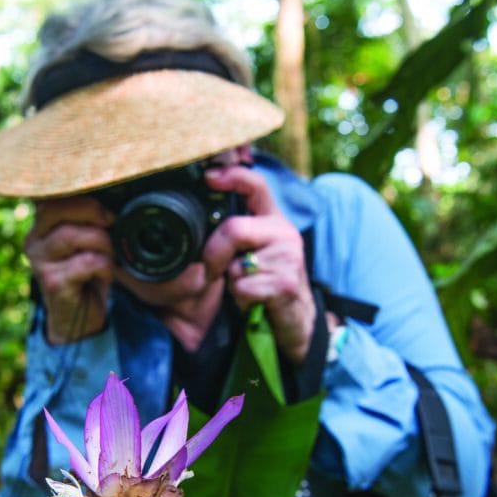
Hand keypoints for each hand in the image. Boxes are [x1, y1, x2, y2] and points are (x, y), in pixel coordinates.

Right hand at [24, 195, 116, 343]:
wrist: (78, 320)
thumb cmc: (86, 275)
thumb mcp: (85, 241)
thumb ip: (88, 219)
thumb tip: (113, 199)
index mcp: (41, 226)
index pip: (54, 196)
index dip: (84, 199)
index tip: (107, 211)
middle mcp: (34, 241)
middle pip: (59, 209)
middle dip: (94, 213)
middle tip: (111, 225)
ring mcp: (41, 262)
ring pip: (72, 234)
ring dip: (102, 242)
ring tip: (109, 255)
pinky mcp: (53, 282)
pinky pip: (86, 262)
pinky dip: (104, 266)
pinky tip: (104, 275)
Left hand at [202, 164, 316, 363]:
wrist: (294, 319)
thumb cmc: (264, 283)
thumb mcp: (249, 251)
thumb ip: (234, 233)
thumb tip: (202, 219)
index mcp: (272, 220)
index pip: (255, 186)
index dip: (232, 176)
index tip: (209, 176)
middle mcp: (284, 232)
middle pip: (234, 228)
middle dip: (213, 253)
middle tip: (213, 270)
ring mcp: (289, 257)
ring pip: (235, 263)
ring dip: (231, 281)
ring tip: (248, 285)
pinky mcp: (286, 283)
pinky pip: (243, 287)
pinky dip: (240, 298)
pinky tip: (255, 299)